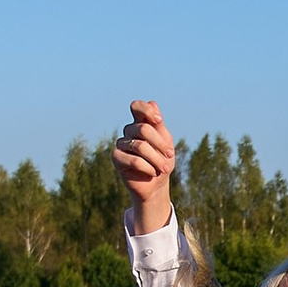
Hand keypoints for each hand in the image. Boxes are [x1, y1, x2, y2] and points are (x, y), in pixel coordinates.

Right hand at [112, 104, 178, 233]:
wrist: (157, 184)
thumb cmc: (162, 160)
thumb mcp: (166, 142)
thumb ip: (158, 125)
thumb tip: (152, 102)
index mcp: (141, 123)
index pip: (136, 107)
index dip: (147, 111)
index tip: (159, 120)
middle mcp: (129, 131)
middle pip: (143, 129)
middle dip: (160, 144)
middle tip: (170, 155)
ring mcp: (121, 144)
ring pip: (140, 146)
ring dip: (157, 159)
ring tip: (163, 169)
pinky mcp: (116, 158)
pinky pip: (134, 160)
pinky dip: (148, 168)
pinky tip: (152, 173)